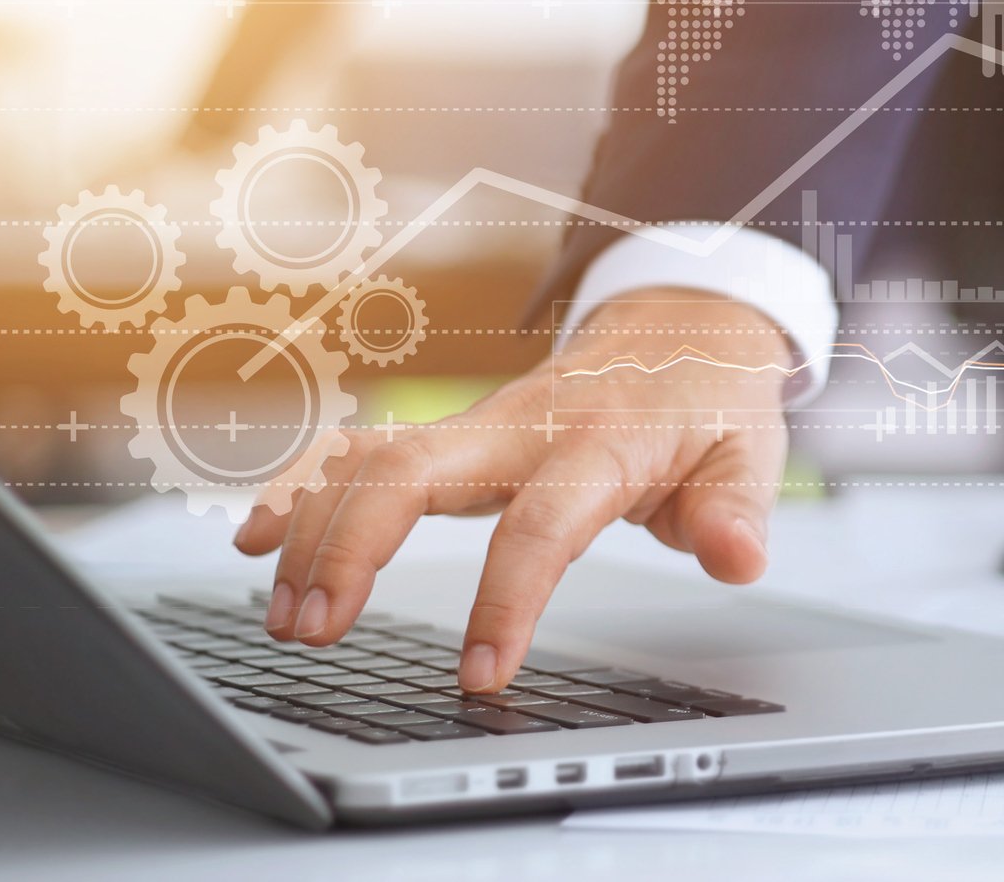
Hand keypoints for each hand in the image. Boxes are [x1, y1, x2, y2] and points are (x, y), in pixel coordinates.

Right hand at [233, 288, 790, 692]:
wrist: (683, 327)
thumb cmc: (708, 400)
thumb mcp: (748, 454)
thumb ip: (736, 512)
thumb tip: (740, 557)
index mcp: (602, 442)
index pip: (543, 522)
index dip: (507, 600)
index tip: (482, 676)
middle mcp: (525, 426)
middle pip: (415, 468)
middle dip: (353, 545)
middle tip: (315, 629)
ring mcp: (480, 423)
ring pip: (372, 458)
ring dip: (314, 528)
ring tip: (284, 614)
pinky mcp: (455, 432)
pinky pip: (364, 450)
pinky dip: (304, 489)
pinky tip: (255, 536)